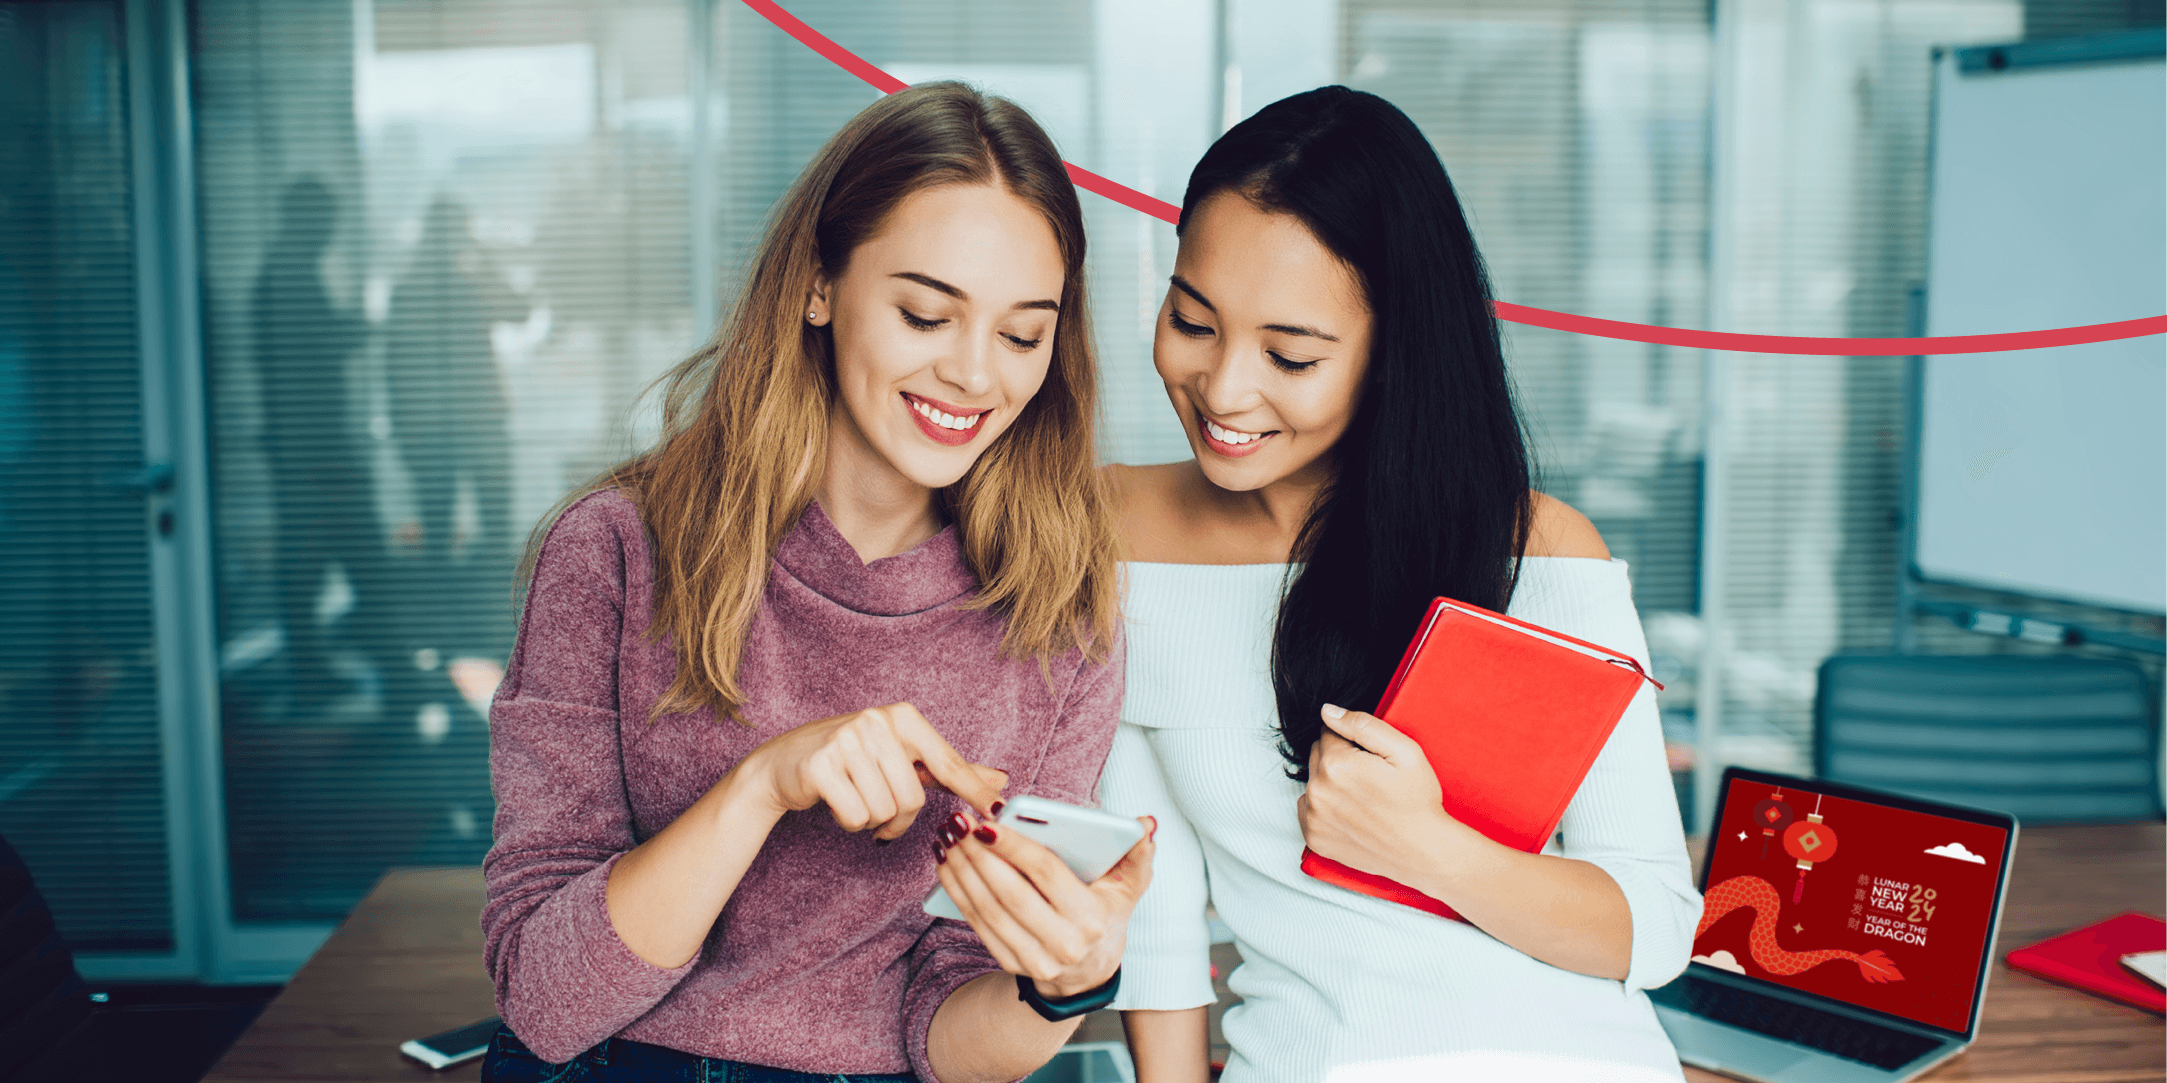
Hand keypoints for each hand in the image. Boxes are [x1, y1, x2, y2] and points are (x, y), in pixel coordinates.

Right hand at [733, 702, 1007, 840]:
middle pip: (913, 799)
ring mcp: (847, 740)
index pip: (947, 762)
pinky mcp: (821, 765)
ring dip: (872, 821)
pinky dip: (849, 822)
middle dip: (898, 820)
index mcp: (902, 717)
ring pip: (885, 811)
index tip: (999, 810)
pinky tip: (836, 803)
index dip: (973, 790)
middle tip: (880, 816)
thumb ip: (948, 769)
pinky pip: (856, 816)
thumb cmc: (851, 761)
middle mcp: (876, 721)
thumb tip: (1000, 779)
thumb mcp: (901, 757)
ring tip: (855, 800)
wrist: (783, 764)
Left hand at [936, 810, 1155, 997]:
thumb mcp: (1128, 886)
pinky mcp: (1011, 964)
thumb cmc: (1105, 914)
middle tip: (958, 823)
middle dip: (980, 856)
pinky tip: (947, 865)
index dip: (1016, 847)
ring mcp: (1035, 960)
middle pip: (1012, 893)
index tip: (987, 822)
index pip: (1047, 875)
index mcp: (1091, 918)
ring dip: (962, 872)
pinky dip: (958, 892)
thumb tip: (1145, 823)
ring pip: (989, 910)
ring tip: (947, 838)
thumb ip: (1138, 853)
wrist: (1089, 972)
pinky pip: (978, 925)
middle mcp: (1064, 944)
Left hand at [1296, 703, 1466, 883]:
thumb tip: (1327, 711)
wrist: (1424, 851)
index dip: (1353, 743)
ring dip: (1330, 784)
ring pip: (1313, 783)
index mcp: (1335, 764)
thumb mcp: (1403, 751)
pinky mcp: (1314, 838)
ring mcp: (1313, 817)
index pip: (1328, 732)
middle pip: (1317, 756)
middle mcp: (1317, 790)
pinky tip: (1351, 815)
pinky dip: (1325, 809)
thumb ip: (1362, 724)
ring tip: (1363, 799)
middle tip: (1369, 779)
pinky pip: (1309, 810)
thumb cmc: (1417, 801)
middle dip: (1339, 760)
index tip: (1372, 760)